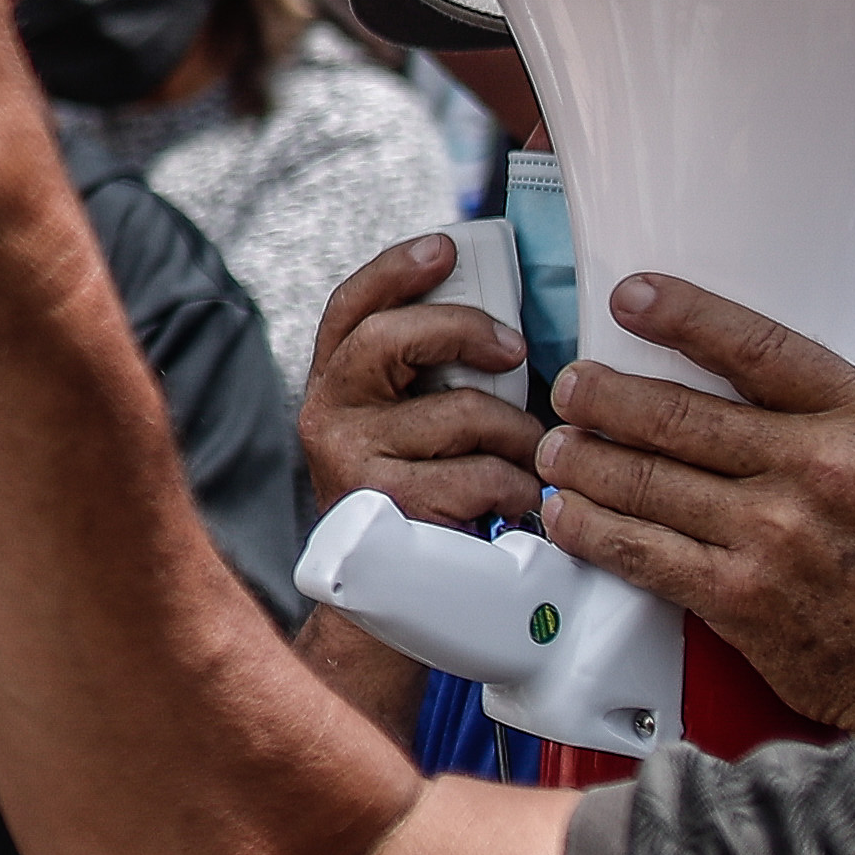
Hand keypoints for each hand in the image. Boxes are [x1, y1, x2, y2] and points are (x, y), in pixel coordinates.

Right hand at [297, 230, 542, 532]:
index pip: (351, 308)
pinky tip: (512, 503)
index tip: (445, 246)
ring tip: (526, 457)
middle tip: (515, 352)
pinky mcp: (392, 505)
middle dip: (468, 331)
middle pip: (392, 336)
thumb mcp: (406, 430)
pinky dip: (516, 487)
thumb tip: (504, 330)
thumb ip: (429, 379)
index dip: (396, 268)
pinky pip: (484, 473)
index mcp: (333, 387)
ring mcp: (354, 461)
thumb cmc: (418, 504)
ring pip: (462, 410)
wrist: (385, 608)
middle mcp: (328, 416)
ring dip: (518, 435)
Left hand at [531, 275, 854, 731]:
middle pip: (679, 416)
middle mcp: (816, 473)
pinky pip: (643, 555)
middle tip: (571, 384)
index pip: (759, 350)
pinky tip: (563, 513)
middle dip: (604, 395)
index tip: (632, 297)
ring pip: (647, 483)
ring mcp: (773, 539)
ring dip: (583, 460)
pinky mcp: (740, 600)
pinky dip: (590, 530)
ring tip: (555, 445)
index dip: (685, 317)